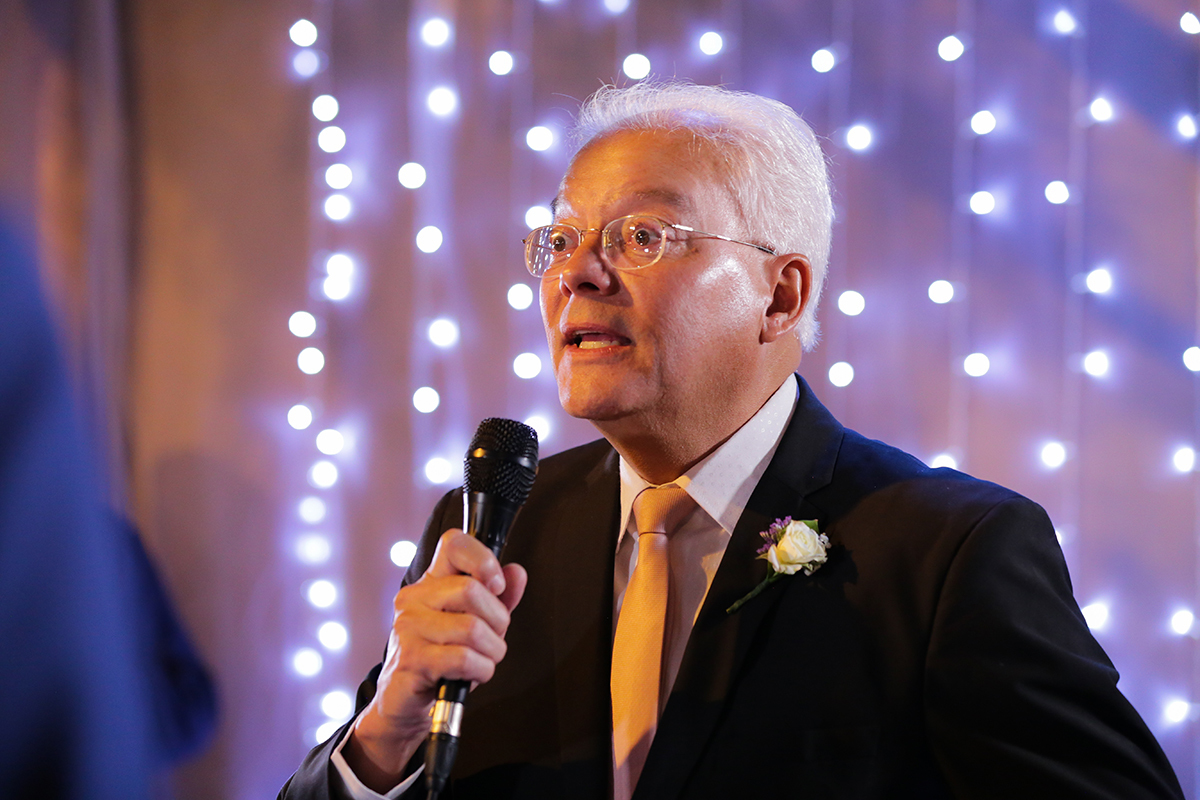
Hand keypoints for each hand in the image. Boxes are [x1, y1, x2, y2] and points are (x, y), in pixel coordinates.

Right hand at [343, 529, 526, 790]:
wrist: (404, 702)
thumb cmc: (442, 658)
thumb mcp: (476, 624)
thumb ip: (498, 598)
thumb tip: (517, 573)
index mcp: (430, 582)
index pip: (454, 544)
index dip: (483, 558)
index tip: (497, 585)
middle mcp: (414, 599)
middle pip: (471, 590)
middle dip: (498, 620)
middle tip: (494, 638)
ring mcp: (408, 628)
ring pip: (471, 628)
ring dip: (493, 650)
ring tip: (485, 659)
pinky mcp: (411, 660)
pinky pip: (463, 658)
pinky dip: (481, 669)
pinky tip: (475, 674)